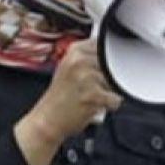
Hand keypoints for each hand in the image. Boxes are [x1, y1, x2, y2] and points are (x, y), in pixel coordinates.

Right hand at [14, 39, 122, 164]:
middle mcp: (79, 61)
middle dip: (110, 76)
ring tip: (92, 95)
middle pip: (114, 64)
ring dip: (109, 91)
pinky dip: (109, 105)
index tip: (103, 67)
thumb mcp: (68, 67)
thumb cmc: (59, 97)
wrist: (48, 119)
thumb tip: (114, 51)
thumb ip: (89, 56)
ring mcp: (86, 77)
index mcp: (75, 51)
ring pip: (116, 81)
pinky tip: (95, 105)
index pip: (105, 46)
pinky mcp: (93, 95)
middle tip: (94, 86)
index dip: (109, 58)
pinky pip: (116, 99)